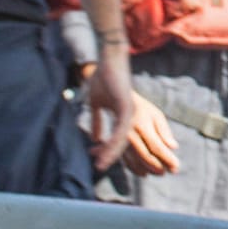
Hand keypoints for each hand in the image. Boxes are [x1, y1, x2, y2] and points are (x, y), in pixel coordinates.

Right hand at [83, 43, 133, 171]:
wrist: (109, 59)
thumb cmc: (103, 78)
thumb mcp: (97, 104)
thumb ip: (99, 122)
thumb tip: (96, 140)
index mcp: (125, 120)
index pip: (121, 143)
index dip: (112, 155)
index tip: (100, 165)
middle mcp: (131, 120)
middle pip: (127, 146)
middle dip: (115, 160)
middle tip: (101, 169)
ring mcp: (131, 114)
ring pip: (124, 141)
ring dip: (111, 154)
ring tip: (100, 165)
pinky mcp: (127, 108)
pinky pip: (121, 129)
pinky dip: (112, 140)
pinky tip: (103, 148)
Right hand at [123, 91, 180, 175]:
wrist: (118, 103)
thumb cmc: (143, 110)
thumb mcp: (156, 116)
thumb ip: (165, 132)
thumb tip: (174, 147)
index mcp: (142, 126)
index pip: (157, 147)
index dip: (167, 159)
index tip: (176, 167)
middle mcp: (130, 135)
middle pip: (146, 157)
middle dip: (159, 167)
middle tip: (172, 171)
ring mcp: (121, 141)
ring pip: (135, 162)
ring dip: (149, 170)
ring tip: (161, 173)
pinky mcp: (115, 146)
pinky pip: (126, 161)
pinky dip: (135, 169)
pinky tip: (144, 173)